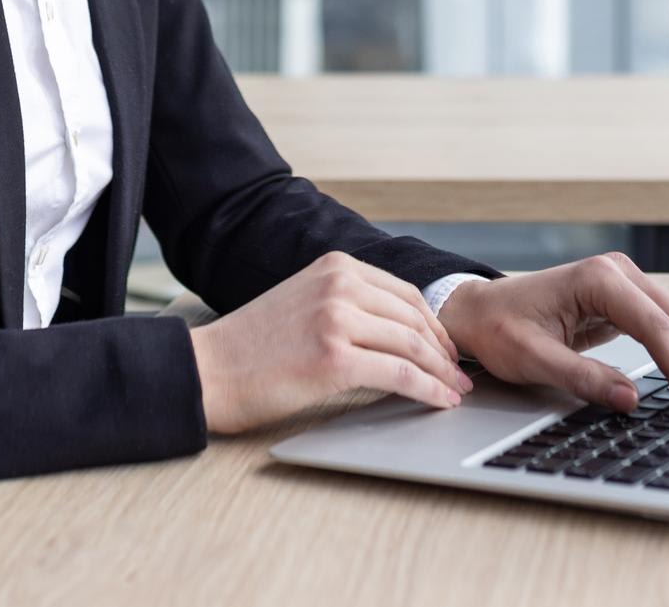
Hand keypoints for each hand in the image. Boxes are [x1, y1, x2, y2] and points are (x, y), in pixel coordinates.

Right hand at [186, 250, 475, 434]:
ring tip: (456, 390)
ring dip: (442, 372)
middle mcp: (339, 284)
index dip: (434, 325)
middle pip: (415, 318)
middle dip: (444, 350)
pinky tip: (440, 401)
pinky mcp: (335, 358)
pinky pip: (400, 375)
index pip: (405, 293)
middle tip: (459, 374)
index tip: (446, 349)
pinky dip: (428, 390)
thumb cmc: (252, 347)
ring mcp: (337, 319)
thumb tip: (398, 331)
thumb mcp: (303, 301)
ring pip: (413, 346)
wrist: (209, 371)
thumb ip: (346, 303)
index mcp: (335, 265)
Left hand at [435, 252, 668, 418]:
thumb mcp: (534, 360)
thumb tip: (632, 401)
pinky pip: (665, 327)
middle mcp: (618, 273)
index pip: (656, 328)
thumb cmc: (499, 329)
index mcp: (597, 279)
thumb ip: (584, 379)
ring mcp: (624, 283)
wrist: (478, 310)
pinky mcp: (624, 300)